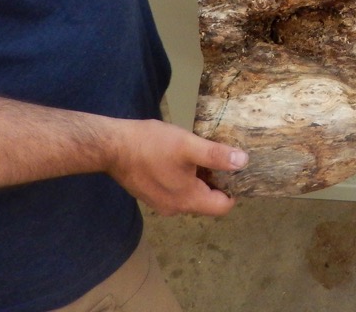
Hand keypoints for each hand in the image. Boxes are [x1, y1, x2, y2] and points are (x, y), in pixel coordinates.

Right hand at [104, 118, 247, 216]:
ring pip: (192, 195)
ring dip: (200, 178)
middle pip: (208, 202)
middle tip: (222, 157)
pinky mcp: (150, 194)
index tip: (237, 170)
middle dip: (217, 182)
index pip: (222, 207)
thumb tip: (243, 162)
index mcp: (188, 200)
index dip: (233, 190)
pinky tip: (182, 158)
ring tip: (203, 155)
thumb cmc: (151, 146)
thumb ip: (216, 155)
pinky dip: (185, 178)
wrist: (111, 147)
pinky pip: (177, 191)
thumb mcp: (188, 146)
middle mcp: (175, 208)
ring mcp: (160, 203)